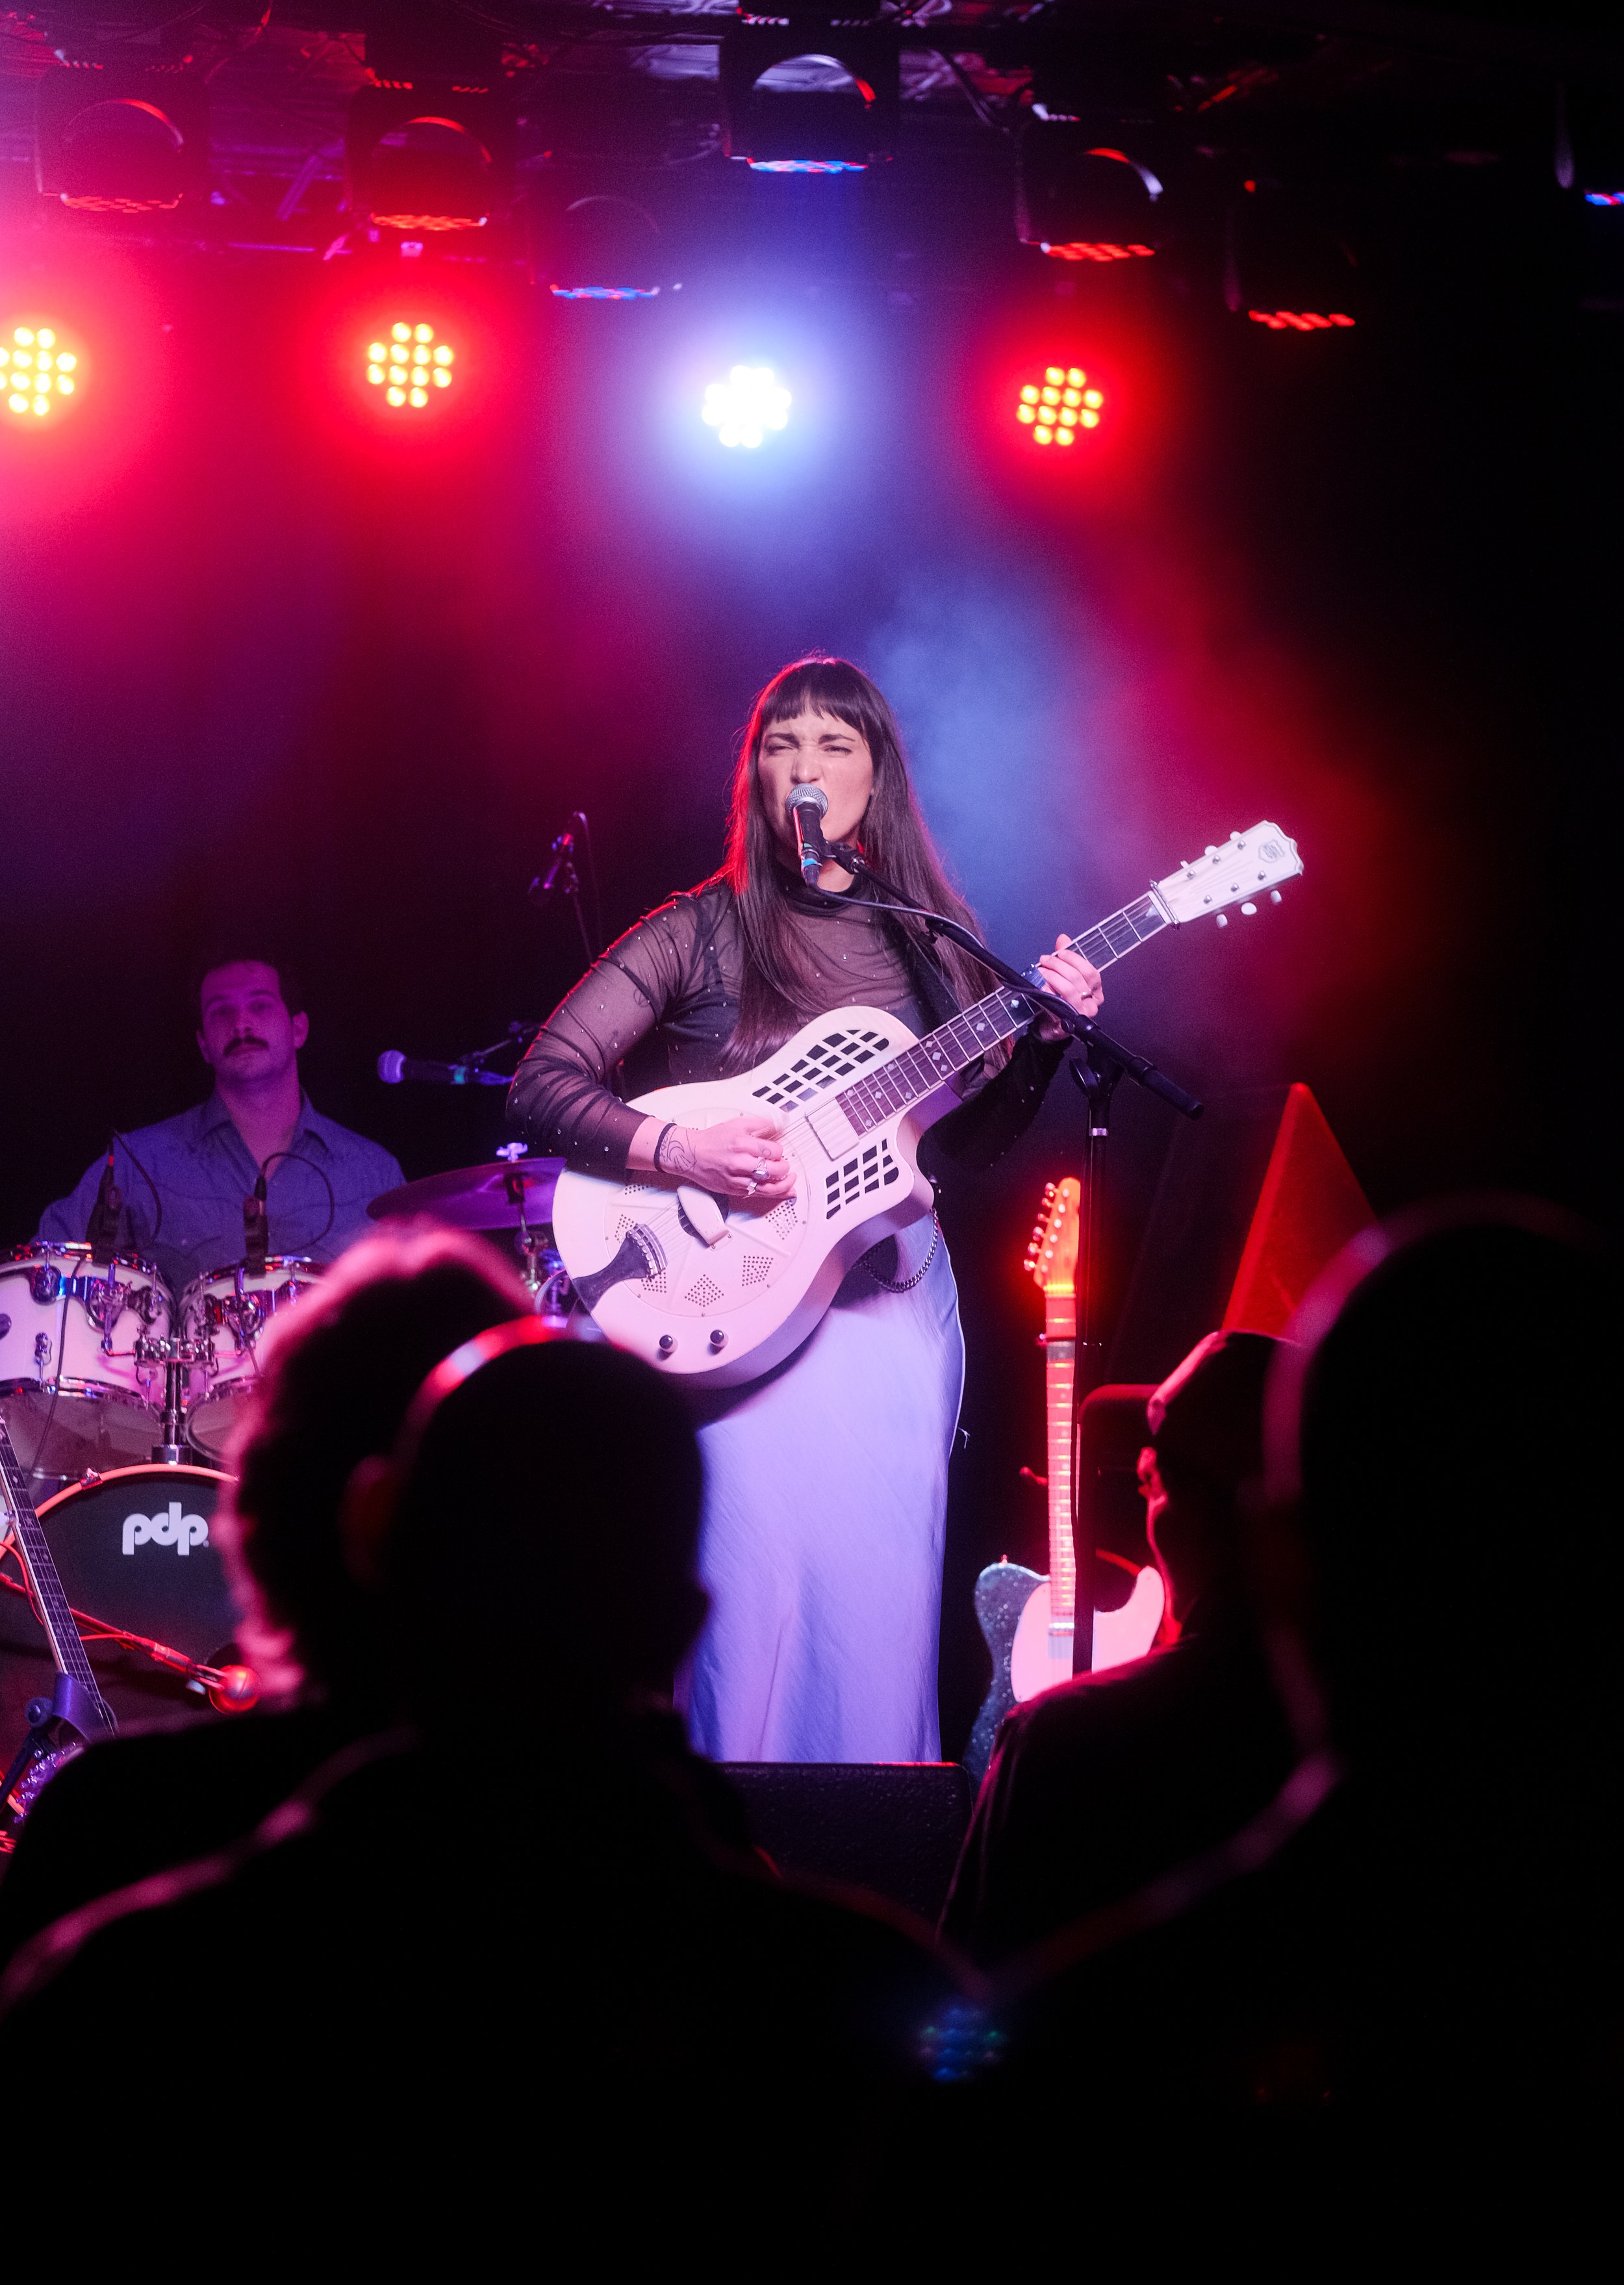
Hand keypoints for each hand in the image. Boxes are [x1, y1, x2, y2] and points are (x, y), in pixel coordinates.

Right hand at [661, 1112, 794, 1205]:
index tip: (777, 1151)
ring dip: (784, 1185)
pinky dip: (774, 1195)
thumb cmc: (712, 1140)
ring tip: (790, 1180)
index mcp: (741, 1144)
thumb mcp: (737, 1124)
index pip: (772, 1151)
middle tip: (784, 1165)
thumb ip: (761, 1123)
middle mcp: (739, 1162)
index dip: (779, 1151)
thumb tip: (781, 1122)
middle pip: (773, 1170)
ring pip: (768, 1187)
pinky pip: (758, 1195)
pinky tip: (784, 1192)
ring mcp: (736, 1178)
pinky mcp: (734, 1190)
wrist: (691, 1154)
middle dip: (784, 1167)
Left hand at [1032, 936, 1104, 1040]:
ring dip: (1052, 976)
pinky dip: (1047, 991)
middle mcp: (1092, 1004)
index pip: (1090, 972)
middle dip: (1058, 965)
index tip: (1059, 952)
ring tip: (1040, 971)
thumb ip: (1065, 958)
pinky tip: (1040, 985)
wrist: (1049, 1026)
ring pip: (1069, 990)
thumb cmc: (1058, 1000)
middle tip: (1044, 960)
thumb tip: (1063, 939)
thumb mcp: (1063, 976)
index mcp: (1096, 991)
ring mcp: (1080, 1015)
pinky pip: (1057, 1003)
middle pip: (1077, 978)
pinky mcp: (1067, 1024)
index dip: (1074, 959)